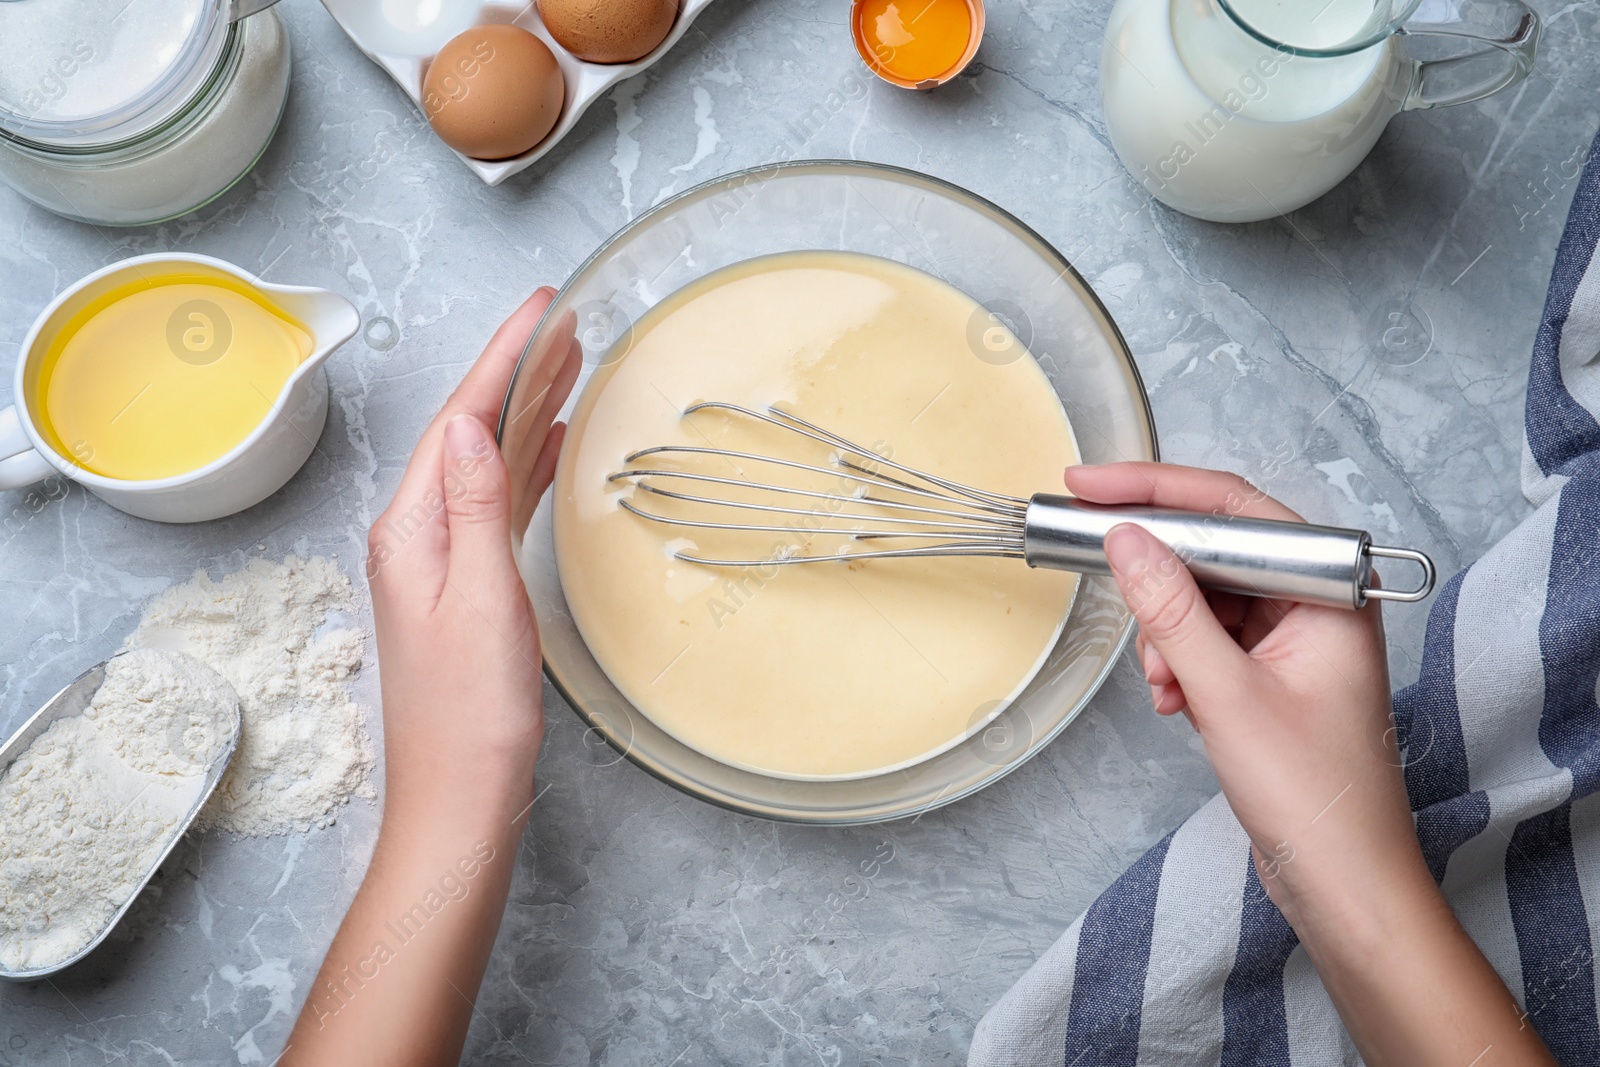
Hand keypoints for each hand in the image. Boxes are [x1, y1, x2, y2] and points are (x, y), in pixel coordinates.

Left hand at [285, 289, 577, 1066]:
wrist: (459, 799)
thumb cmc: (470, 714)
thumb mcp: (478, 600)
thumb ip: (473, 506)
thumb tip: (470, 421)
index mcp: (410, 529)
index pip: (459, 420)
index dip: (501, 359)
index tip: (540, 307)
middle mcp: (416, 536)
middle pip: (469, 431)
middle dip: (515, 373)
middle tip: (565, 323)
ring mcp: (439, 563)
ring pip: (485, 463)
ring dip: (524, 413)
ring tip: (568, 367)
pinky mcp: (466, 589)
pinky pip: (495, 503)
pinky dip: (524, 466)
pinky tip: (549, 450)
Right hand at [1070, 462, 1553, 1066]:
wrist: (1344, 884)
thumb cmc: (1315, 796)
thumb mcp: (1226, 693)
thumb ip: (1171, 610)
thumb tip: (1126, 539)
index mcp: (1330, 590)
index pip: (1233, 509)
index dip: (1155, 491)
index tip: (1089, 486)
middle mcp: (1316, 603)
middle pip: (1214, 549)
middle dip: (1156, 578)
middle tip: (1094, 561)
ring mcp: (1294, 639)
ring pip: (1203, 598)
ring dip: (1167, 635)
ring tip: (1167, 687)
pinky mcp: (1272, 674)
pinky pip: (1208, 640)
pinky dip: (1179, 663)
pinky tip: (1177, 703)